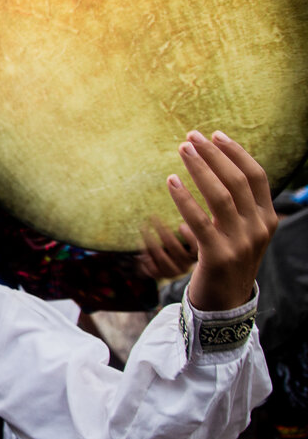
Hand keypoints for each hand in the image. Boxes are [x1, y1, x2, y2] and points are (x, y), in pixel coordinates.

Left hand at [137, 216, 197, 279]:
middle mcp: (187, 264)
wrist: (167, 261)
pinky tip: (140, 243)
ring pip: (161, 258)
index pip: (195, 247)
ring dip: (150, 241)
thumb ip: (187, 222)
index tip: (180, 226)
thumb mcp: (185, 231)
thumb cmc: (178, 239)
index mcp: (196, 253)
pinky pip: (152, 268)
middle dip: (162, 231)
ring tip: (143, 228)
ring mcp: (174, 271)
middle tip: (153, 217)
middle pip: (174, 248)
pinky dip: (145, 256)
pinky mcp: (161, 275)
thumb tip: (182, 201)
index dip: (189, 237)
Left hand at [167, 131, 276, 310]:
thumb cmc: (227, 261)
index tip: (215, 135)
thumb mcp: (240, 232)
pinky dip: (184, 197)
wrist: (225, 303)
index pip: (256, 176)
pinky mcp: (217, 255)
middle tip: (191, 137)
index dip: (235, 153)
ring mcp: (240, 243)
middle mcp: (259, 229)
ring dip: (199, 169)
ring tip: (181, 150)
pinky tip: (171, 180)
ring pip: (220, 196)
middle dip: (213, 155)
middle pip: (237, 181)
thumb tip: (212, 171)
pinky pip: (199, 220)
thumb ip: (236, 207)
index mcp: (267, 219)